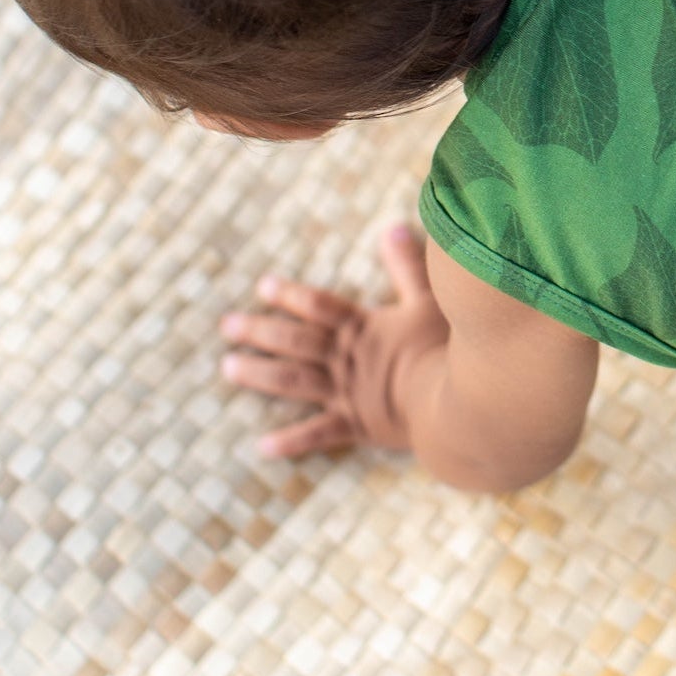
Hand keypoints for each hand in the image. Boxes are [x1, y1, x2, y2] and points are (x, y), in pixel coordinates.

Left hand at [220, 224, 449, 458]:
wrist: (448, 399)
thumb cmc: (440, 347)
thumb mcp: (428, 300)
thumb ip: (409, 266)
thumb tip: (393, 228)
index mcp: (362, 328)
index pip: (320, 306)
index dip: (291, 295)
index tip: (262, 286)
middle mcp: (344, 358)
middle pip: (295, 341)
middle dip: (259, 331)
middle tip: (227, 326)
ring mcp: (346, 393)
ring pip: (294, 381)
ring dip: (259, 374)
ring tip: (228, 368)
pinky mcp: (355, 425)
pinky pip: (318, 434)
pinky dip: (291, 442)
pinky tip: (263, 447)